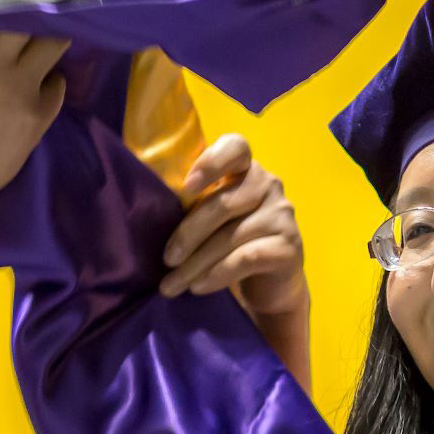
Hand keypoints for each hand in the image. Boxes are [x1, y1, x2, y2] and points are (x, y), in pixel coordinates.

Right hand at [0, 30, 70, 212]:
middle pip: (33, 15)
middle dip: (41, 12)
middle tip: (46, 14)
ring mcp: (19, 86)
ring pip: (55, 43)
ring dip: (55, 40)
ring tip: (50, 44)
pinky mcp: (39, 112)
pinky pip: (58, 84)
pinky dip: (51, 83)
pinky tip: (40, 88)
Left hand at [162, 134, 311, 389]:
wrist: (271, 285)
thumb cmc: (230, 244)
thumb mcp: (213, 218)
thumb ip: (194, 202)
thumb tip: (144, 208)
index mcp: (246, 170)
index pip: (236, 147)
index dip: (211, 162)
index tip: (186, 188)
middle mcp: (269, 185)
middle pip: (224, 203)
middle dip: (188, 234)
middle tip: (166, 259)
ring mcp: (283, 216)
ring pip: (231, 236)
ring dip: (196, 264)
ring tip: (172, 285)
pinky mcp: (289, 247)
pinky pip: (247, 258)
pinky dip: (218, 274)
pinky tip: (199, 287)